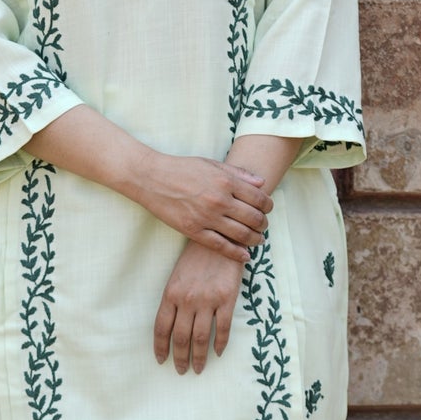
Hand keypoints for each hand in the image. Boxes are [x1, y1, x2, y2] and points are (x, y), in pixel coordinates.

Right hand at [139, 153, 270, 262]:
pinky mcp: (194, 231)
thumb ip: (238, 173)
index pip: (259, 198)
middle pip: (254, 218)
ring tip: (258, 240)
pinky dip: (236, 253)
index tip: (268, 209)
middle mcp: (219, 200)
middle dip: (264, 224)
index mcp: (226, 181)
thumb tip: (261, 183)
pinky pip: (220, 246)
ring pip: (241, 234)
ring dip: (255, 239)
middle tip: (264, 226)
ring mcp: (206, 217)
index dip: (268, 206)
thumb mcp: (212, 164)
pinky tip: (245, 255)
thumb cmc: (182, 168)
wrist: (151, 178)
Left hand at [154, 244, 243, 374]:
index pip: (161, 328)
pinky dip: (221, 343)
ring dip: (199, 357)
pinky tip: (218, 353)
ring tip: (198, 369)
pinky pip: (223, 328)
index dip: (160, 347)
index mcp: (171, 294)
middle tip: (181, 371)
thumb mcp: (178, 276)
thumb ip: (174, 299)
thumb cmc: (197, 256)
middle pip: (181, 337)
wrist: (221, 239)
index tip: (161, 360)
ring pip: (201, 337)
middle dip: (180, 358)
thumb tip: (171, 325)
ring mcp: (208, 300)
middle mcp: (187, 300)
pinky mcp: (227, 299)